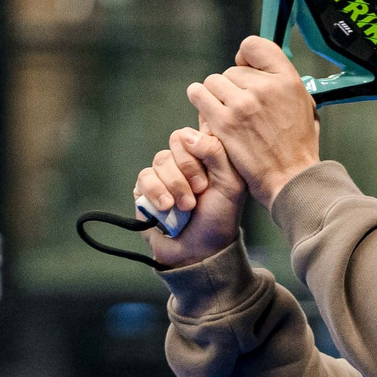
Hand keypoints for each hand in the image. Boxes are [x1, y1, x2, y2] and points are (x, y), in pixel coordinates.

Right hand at [133, 127, 245, 267]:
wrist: (200, 251)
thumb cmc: (220, 218)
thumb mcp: (231, 184)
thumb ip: (216, 153)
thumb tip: (187, 133)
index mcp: (209, 153)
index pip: (201, 125)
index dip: (202, 134)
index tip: (208, 150)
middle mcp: (186, 158)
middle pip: (178, 139)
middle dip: (190, 166)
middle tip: (201, 190)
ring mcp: (165, 172)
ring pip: (162, 159)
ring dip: (176, 184)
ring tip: (186, 207)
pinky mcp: (146, 187)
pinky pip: (145, 177)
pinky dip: (157, 192)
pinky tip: (166, 207)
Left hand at [186, 36, 321, 209]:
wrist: (290, 177)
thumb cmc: (298, 147)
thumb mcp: (305, 105)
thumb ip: (285, 83)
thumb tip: (267, 68)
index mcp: (287, 80)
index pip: (254, 46)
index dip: (246, 56)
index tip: (246, 67)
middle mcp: (264, 88)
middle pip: (232, 69)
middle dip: (233, 85)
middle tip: (240, 104)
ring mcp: (242, 104)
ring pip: (213, 81)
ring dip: (215, 94)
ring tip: (224, 110)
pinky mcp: (224, 122)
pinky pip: (199, 95)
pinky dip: (200, 101)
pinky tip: (208, 111)